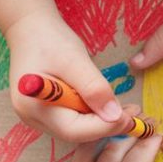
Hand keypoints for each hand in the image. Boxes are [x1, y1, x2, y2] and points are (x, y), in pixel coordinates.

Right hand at [6, 10, 126, 141]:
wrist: (30, 28)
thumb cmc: (49, 39)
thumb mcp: (75, 60)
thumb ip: (94, 88)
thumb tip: (115, 116)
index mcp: (33, 106)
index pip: (74, 130)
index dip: (104, 127)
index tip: (129, 118)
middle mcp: (32, 117)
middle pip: (75, 133)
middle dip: (105, 125)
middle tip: (132, 114)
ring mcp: (37, 117)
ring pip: (76, 129)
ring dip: (100, 121)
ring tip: (124, 109)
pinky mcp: (46, 112)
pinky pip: (72, 120)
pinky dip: (92, 115)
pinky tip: (106, 104)